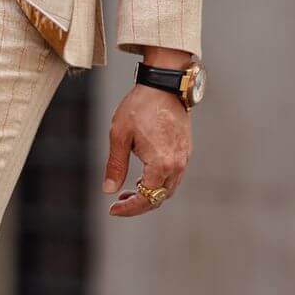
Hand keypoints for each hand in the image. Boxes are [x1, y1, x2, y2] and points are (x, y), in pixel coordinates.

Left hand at [101, 85, 190, 217]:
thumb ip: (115, 166)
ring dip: (150, 194)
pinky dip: (159, 182)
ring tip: (129, 191)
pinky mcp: (185, 150)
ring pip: (168, 189)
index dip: (129, 209)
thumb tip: (109, 190)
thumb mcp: (119, 136)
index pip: (146, 198)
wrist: (164, 85)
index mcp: (161, 164)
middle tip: (118, 203)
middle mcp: (177, 164)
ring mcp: (183, 157)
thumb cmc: (140, 106)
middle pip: (160, 197)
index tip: (112, 209)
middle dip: (139, 204)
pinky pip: (174, 176)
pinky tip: (144, 176)